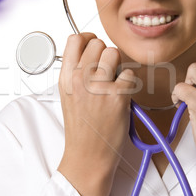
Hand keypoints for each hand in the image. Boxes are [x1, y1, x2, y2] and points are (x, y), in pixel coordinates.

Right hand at [57, 33, 137, 195]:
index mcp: (65, 78)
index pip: (75, 39)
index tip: (94, 48)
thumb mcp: (68, 97)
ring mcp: (98, 86)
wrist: (87, 156)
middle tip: (107, 73)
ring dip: (119, 67)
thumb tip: (91, 54)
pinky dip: (130, 85)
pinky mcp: (118, 95)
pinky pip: (130, 75)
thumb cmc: (81, 130)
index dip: (88, 39)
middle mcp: (79, 79)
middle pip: (99, 43)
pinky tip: (122, 98)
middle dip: (106, 55)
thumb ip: (76, 74)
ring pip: (115, 54)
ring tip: (115, 85)